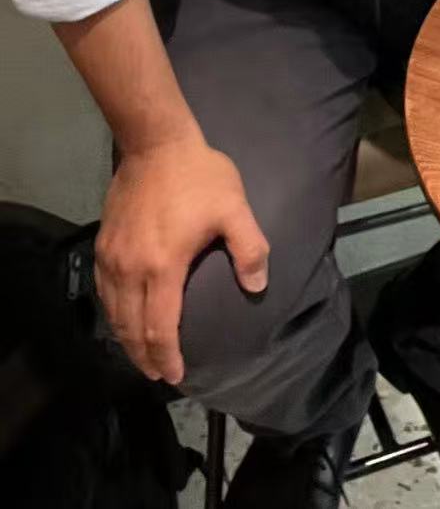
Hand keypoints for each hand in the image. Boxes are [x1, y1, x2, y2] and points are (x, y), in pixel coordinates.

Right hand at [95, 136, 268, 384]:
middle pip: (131, 329)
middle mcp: (131, 270)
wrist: (155, 143)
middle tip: (157, 374)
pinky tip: (122, 317)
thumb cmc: (199, 176)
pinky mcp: (103, 244)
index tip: (175, 376)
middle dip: (143, 357)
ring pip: (113, 313)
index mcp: (163, 267)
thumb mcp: (234, 208)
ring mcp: (112, 258)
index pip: (159, 328)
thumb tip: (257, 287)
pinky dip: (112, 314)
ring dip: (125, 339)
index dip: (166, 357)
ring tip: (140, 354)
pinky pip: (103, 291)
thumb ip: (249, 249)